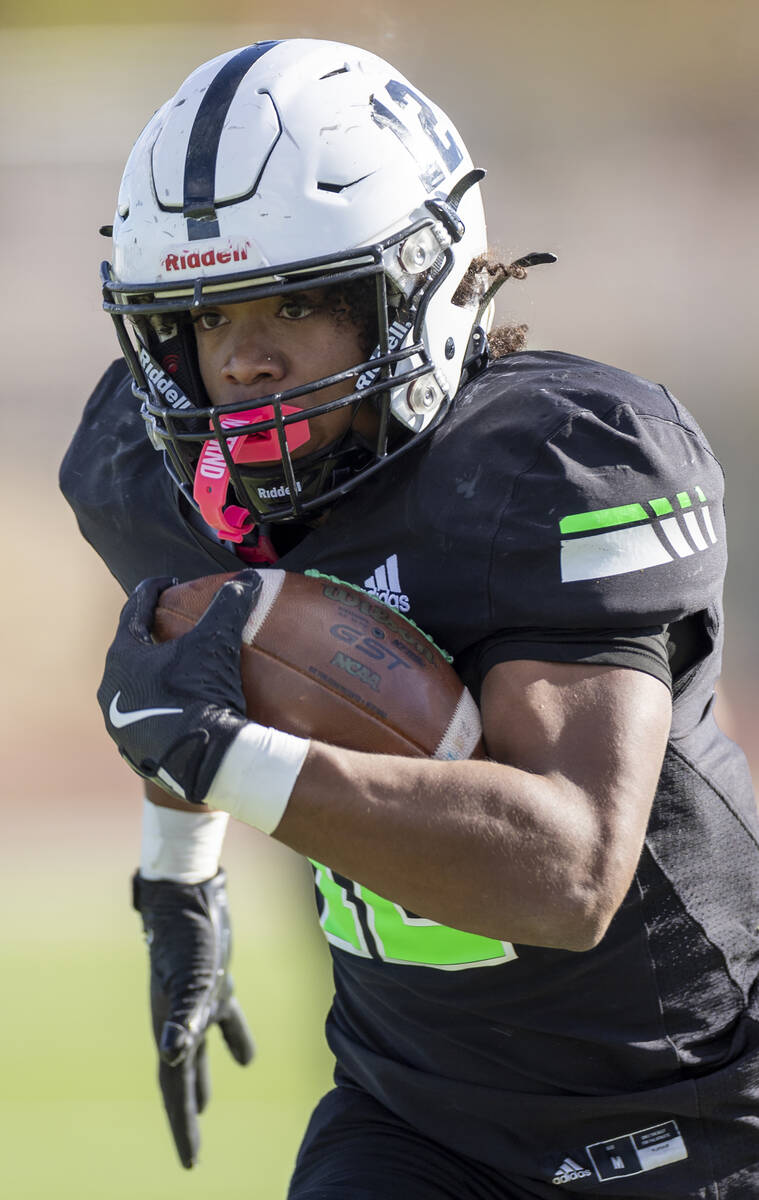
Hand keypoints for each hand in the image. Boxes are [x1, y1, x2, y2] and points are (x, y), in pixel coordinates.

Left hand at [98, 571, 260, 802]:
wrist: (202, 760)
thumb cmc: (201, 694)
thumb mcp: (217, 643)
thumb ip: (229, 605)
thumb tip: (248, 579)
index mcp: (123, 658)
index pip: (133, 612)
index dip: (152, 591)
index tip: (169, 582)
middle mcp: (112, 690)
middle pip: (130, 652)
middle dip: (150, 636)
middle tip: (171, 624)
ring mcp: (120, 724)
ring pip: (134, 689)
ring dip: (152, 676)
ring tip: (177, 670)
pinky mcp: (135, 750)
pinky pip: (145, 720)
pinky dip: (160, 709)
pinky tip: (180, 709)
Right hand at [133, 869, 254, 1168]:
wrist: (185, 893)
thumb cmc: (188, 934)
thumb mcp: (191, 977)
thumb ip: (183, 1015)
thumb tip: (173, 1054)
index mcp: (171, 1027)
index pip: (174, 1088)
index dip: (182, 1127)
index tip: (190, 1164)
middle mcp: (179, 1019)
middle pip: (181, 1078)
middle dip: (186, 1115)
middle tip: (191, 1151)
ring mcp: (197, 1000)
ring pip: (198, 1051)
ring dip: (201, 1080)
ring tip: (205, 1109)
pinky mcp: (216, 981)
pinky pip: (224, 1018)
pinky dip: (234, 1038)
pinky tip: (246, 1059)